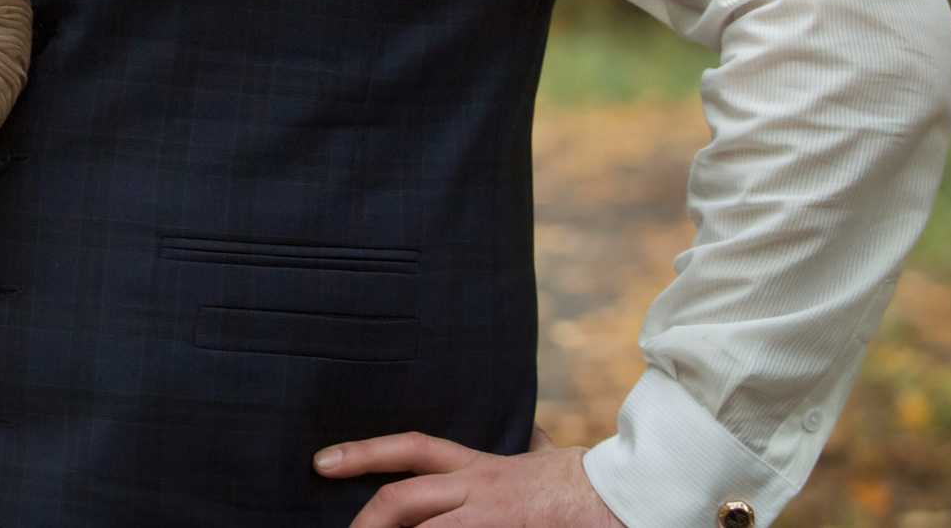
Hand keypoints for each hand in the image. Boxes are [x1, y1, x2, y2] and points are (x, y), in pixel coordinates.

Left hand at [319, 431, 627, 527]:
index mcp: (481, 466)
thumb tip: (533, 432)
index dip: (362, 452)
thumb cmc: (588, 482)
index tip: (322, 462)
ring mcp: (490, 522)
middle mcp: (478, 491)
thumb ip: (530, 446)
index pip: (411, 449)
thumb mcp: (549, 457)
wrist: (628, 498)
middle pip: (402, 500)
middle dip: (365, 520)